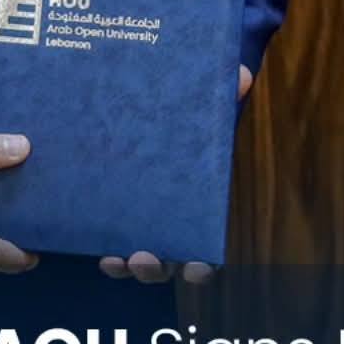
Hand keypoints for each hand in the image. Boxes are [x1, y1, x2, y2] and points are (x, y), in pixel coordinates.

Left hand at [98, 66, 253, 284]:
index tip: (195, 267)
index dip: (201, 265)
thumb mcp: (198, 103)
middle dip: (156, 268)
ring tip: (119, 257)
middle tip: (145, 259)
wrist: (146, 106)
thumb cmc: (182, 115)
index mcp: (196, 204)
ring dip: (128, 265)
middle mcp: (169, 222)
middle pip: (166, 263)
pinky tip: (100, 250)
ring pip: (136, 261)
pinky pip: (107, 245)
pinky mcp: (108, 216)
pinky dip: (105, 254)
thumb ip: (221, 92)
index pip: (204, 247)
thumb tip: (243, 75)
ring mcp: (138, 222)